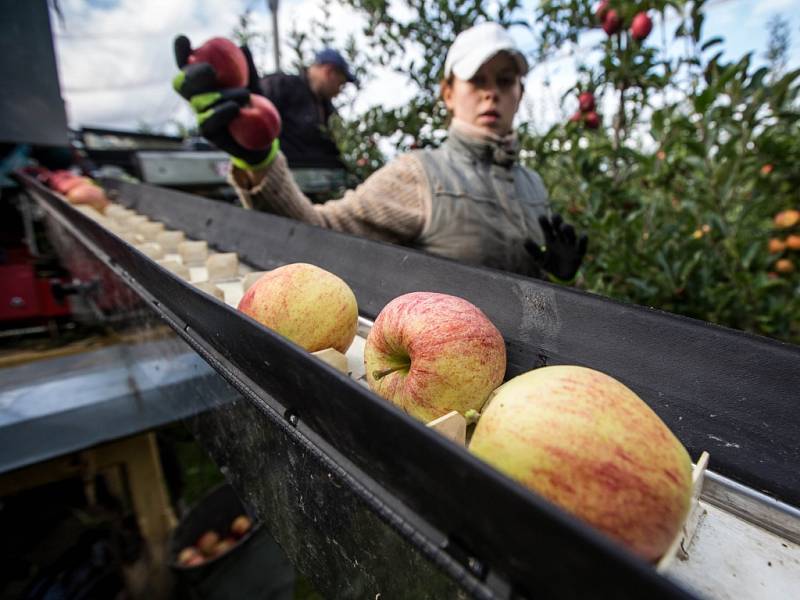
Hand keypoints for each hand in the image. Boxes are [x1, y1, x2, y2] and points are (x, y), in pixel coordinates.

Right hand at [172, 35, 276, 167]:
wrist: (263, 136)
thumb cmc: (256, 105)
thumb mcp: (255, 83)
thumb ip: (247, 66)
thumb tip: (242, 47)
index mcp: (202, 82)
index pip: (186, 64)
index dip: (180, 53)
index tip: (184, 40)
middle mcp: (196, 97)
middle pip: (182, 84)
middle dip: (192, 74)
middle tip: (211, 70)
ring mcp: (199, 116)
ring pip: (199, 102)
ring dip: (222, 95)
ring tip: (246, 94)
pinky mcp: (207, 133)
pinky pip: (207, 122)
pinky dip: (221, 113)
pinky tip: (236, 108)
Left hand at [525, 213, 587, 280]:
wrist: (560, 277)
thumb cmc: (549, 264)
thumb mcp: (539, 259)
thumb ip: (533, 250)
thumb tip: (525, 240)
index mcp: (551, 239)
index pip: (547, 228)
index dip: (544, 222)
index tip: (541, 217)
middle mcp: (561, 239)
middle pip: (559, 227)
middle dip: (558, 221)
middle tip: (555, 216)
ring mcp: (571, 245)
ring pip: (571, 234)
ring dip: (568, 230)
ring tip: (564, 226)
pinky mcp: (579, 253)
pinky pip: (582, 245)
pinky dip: (583, 240)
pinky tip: (583, 234)